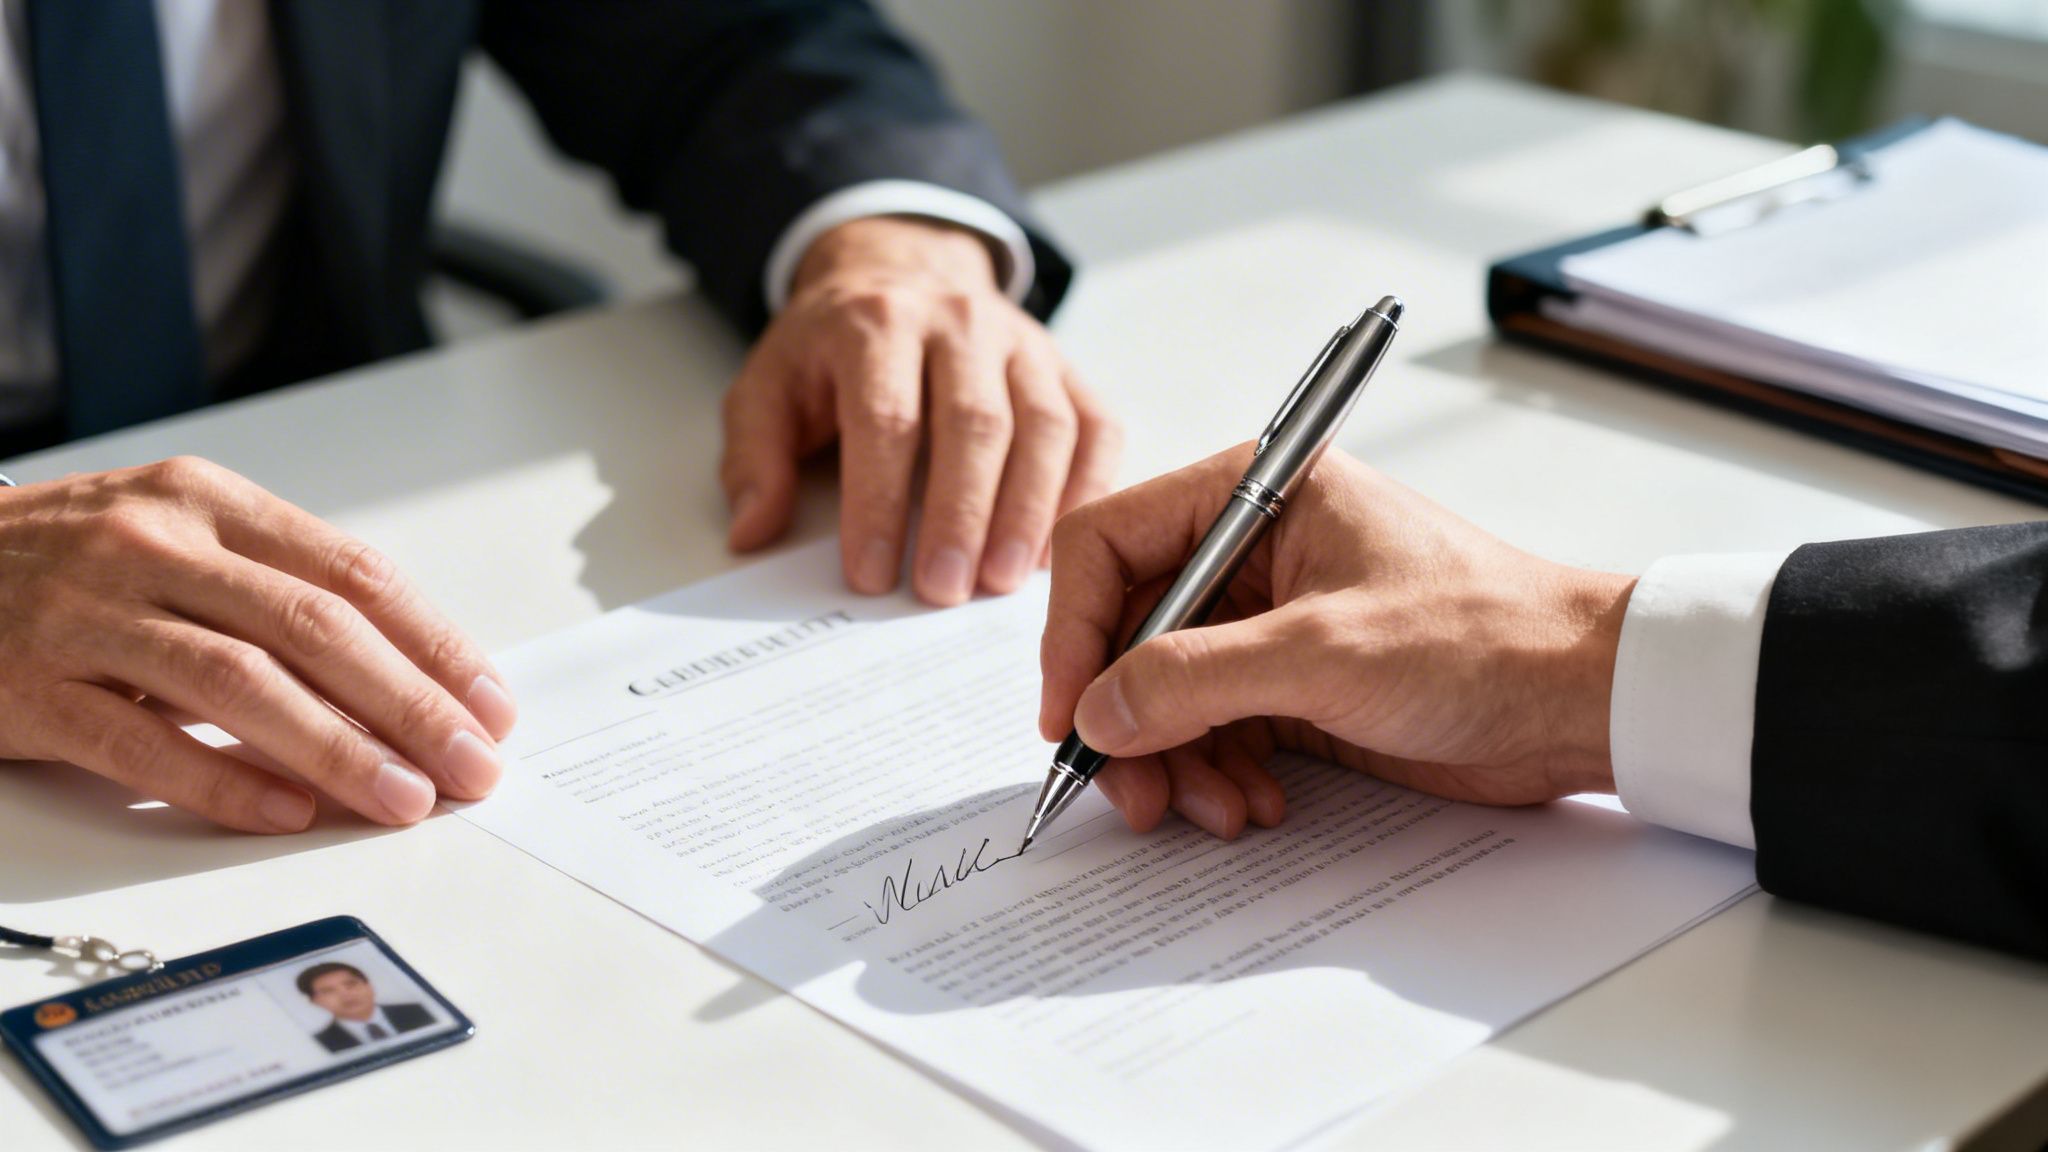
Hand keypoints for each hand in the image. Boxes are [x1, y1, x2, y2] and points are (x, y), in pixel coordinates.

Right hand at [0, 458, 517, 831]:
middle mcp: (154, 547)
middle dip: (410, 705)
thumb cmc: (64, 565)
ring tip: (403, 799)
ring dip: (337, 749)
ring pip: (241, 684)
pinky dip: (222, 779)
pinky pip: (141, 742)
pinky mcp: (31, 687)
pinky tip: (287, 811)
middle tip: (471, 766)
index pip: (352, 575)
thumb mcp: (176, 543)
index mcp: (209, 505)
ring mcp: (88, 616)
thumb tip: (405, 681)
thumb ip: (277, 594)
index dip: (434, 645)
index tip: (490, 706)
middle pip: (314, 629)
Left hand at [720, 216, 1119, 604]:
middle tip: (943, 590)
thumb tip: (754, 531)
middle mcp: (959, 323)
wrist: (901, 271)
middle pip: (974, 423)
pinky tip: (1059, 548)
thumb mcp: (768, 385)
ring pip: (1044, 426)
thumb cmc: (832, 348)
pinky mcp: (1064, 367)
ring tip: (1002, 582)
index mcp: (877, 324)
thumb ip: (754, 456)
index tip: (869, 574)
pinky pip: (1094, 426)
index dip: (877, 502)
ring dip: (1028, 511)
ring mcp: (1022, 343)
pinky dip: (1088, 489)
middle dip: (961, 514)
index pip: (886, 418)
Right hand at [1038, 446, 1632, 839]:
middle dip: (1126, 716)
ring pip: (1163, 690)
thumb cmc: (1482, 638)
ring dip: (1173, 759)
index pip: (1110, 543)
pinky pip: (1211, 729)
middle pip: (1128, 629)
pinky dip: (1214, 773)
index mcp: (1254, 492)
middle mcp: (1249, 548)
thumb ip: (1196, 678)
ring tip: (1214, 811)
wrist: (1583, 703)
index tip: (1069, 713)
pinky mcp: (1290, 684)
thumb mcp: (1325, 653)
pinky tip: (1252, 806)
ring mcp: (1267, 619)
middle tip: (1130, 791)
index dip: (1075, 630)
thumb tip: (1095, 711)